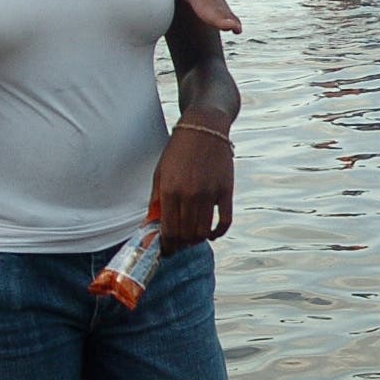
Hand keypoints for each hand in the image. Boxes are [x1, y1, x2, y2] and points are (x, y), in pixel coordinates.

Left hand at [151, 121, 233, 253]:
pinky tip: (211, 234)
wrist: (204, 128)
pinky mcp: (226, 191)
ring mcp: (210, 193)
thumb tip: (154, 224)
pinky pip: (224, 221)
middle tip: (179, 246)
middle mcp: (190, 195)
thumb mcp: (160, 172)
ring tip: (192, 239)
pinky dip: (218, 233)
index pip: (168, 230)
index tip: (167, 251)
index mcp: (170, 191)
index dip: (167, 246)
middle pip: (186, 234)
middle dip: (181, 245)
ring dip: (197, 240)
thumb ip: (157, 199)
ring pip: (203, 231)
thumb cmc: (179, 150)